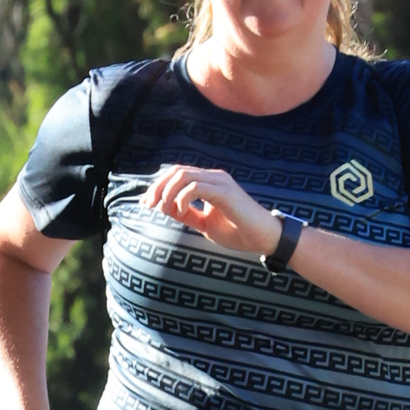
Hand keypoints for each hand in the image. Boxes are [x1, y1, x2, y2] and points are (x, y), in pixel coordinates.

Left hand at [142, 164, 280, 257]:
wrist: (263, 238)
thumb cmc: (237, 231)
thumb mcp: (205, 224)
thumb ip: (188, 214)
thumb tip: (166, 208)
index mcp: (209, 182)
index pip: (178, 174)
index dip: (159, 186)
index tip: (147, 204)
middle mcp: (214, 177)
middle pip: (177, 170)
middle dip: (158, 187)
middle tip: (149, 205)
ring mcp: (220, 182)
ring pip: (184, 175)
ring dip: (167, 192)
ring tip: (164, 209)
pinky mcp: (225, 192)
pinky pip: (196, 187)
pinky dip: (182, 198)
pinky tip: (180, 212)